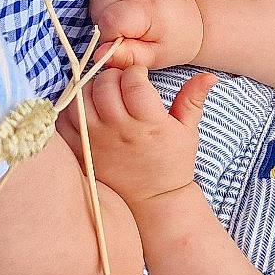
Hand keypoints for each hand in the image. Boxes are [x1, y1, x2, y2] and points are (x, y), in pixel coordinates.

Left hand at [62, 67, 217, 205]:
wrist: (153, 200)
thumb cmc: (171, 163)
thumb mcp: (187, 130)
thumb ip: (193, 99)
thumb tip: (209, 75)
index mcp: (149, 123)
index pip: (133, 82)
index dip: (136, 73)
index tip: (139, 78)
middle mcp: (120, 131)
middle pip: (104, 85)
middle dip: (113, 77)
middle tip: (120, 84)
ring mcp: (97, 141)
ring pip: (82, 98)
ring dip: (91, 89)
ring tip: (103, 95)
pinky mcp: (81, 150)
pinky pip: (65, 120)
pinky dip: (72, 108)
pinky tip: (86, 110)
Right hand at [87, 0, 204, 70]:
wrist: (194, 17)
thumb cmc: (174, 41)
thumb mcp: (154, 57)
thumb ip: (127, 57)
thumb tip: (97, 56)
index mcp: (148, 6)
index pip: (108, 20)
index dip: (109, 36)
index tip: (125, 42)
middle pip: (98, 7)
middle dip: (106, 25)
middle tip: (129, 33)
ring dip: (104, 12)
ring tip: (128, 21)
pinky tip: (124, 8)